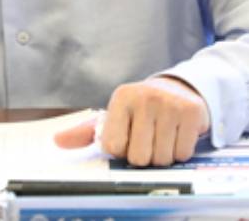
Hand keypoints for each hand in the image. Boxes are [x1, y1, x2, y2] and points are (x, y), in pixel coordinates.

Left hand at [53, 76, 208, 166]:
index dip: (121, 150)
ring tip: (162, 137)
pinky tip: (177, 135)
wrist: (179, 89)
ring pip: (161, 159)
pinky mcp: (191, 112)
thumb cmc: (141, 109)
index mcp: (121, 98)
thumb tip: (57, 141)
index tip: (127, 138)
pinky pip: (182, 153)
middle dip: (143, 156)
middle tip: (147, 140)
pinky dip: (180, 152)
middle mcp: (145, 98)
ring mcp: (170, 104)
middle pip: (138, 157)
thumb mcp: (114, 115)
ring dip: (162, 156)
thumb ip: (85, 132)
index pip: (113, 146)